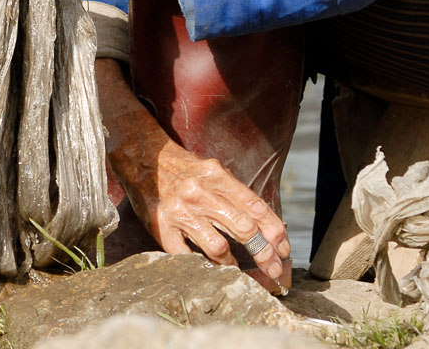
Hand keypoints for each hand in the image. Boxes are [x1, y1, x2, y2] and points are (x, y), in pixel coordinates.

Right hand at [128, 139, 292, 293]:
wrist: (144, 159)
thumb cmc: (184, 169)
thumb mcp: (213, 172)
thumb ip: (235, 194)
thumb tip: (264, 224)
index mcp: (218, 177)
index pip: (256, 208)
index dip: (274, 231)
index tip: (284, 249)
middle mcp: (201, 193)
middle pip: (243, 229)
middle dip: (264, 254)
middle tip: (273, 269)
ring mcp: (181, 211)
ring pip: (218, 246)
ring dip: (231, 263)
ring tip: (235, 268)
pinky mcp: (162, 225)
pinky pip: (186, 255)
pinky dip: (200, 265)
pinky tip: (207, 267)